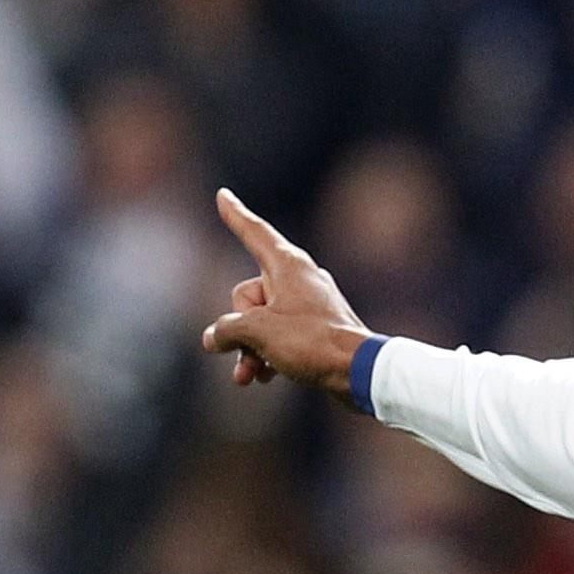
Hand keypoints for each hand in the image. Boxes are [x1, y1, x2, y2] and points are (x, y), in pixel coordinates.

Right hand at [201, 189, 373, 402]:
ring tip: (249, 376)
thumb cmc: (312, 343)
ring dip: (249, 349)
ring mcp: (308, 304)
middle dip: (240, 327)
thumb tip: (214, 337)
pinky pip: (279, 336)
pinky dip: (268, 355)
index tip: (223, 195)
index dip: (235, 215)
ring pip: (261, 320)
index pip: (254, 233)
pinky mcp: (315, 329)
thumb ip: (227, 329)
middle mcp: (299, 279)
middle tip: (254, 349)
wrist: (359, 372)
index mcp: (288, 265)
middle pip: (248, 294)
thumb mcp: (258, 332)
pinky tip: (266, 378)